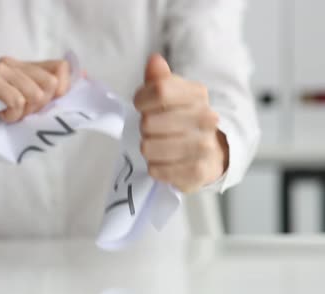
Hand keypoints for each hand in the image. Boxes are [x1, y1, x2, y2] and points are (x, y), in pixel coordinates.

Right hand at [0, 56, 70, 122]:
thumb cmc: (7, 128)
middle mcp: (15, 63)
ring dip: (22, 115)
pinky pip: (15, 100)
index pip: (61, 67)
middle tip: (21, 114)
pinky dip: (11, 116)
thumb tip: (85, 78)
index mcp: (29, 68)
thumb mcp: (37, 113)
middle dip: (39, 108)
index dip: (62, 90)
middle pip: (50, 84)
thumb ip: (57, 98)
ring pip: (33, 94)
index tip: (48, 106)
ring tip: (8, 116)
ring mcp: (0, 68)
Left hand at [134, 54, 228, 192]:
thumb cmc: (183, 120)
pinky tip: (164, 162)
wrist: (213, 153)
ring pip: (148, 147)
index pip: (158, 90)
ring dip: (148, 148)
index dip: (141, 100)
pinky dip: (155, 167)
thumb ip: (159, 79)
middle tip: (155, 130)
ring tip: (159, 146)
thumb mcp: (171, 95)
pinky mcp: (198, 172)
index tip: (142, 106)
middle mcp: (205, 118)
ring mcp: (203, 146)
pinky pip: (156, 169)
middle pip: (149, 122)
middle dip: (145, 128)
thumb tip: (154, 60)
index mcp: (197, 94)